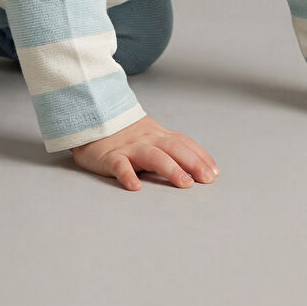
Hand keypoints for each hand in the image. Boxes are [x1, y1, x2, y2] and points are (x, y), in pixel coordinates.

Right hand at [71, 115, 219, 190]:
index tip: (214, 172)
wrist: (92, 119)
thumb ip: (171, 147)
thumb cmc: (124, 133)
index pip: (183, 143)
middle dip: (193, 163)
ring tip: (184, 183)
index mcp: (158, 135)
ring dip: (171, 169)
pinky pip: (120, 165)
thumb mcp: (150, 134)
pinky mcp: (110, 157)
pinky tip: (135, 186)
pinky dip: (127, 175)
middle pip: (174, 149)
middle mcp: (147, 139)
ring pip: (153, 156)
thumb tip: (199, 165)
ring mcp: (129, 148)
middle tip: (207, 179)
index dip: (200, 156)